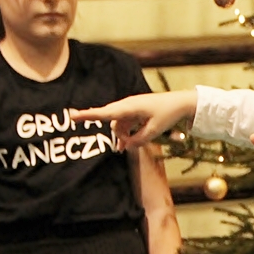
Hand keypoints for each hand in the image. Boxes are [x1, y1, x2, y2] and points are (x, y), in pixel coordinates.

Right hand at [70, 90, 197, 150]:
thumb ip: (139, 139)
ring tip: (124, 150)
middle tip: (118, 148)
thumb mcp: (154, 131)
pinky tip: (126, 146)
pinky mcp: (135, 111)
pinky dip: (125, 133)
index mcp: (130, 107)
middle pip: (112, 122)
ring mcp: (130, 108)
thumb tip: (127, 145)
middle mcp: (127, 105)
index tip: (72, 116)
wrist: (180, 103)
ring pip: (118, 124)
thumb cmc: (168, 114)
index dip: (88, 115)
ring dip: (121, 136)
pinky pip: (125, 123)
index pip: (105, 113)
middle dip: (115, 135)